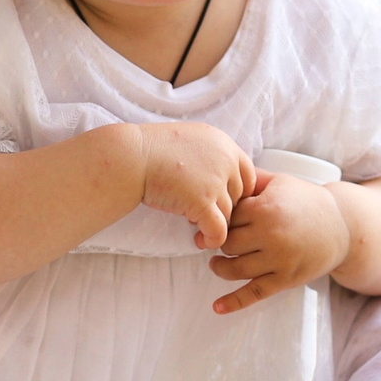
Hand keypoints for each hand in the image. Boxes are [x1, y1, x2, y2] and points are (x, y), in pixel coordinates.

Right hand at [133, 123, 256, 249]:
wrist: (131, 157)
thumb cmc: (152, 149)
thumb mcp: (189, 140)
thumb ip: (209, 154)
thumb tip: (218, 176)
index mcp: (224, 144)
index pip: (248, 175)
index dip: (237, 192)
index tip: (221, 200)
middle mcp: (226, 160)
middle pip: (240, 196)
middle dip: (223, 208)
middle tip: (203, 214)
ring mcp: (215, 181)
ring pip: (229, 215)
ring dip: (214, 223)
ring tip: (195, 226)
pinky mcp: (202, 201)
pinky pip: (219, 230)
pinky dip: (212, 239)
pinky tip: (200, 241)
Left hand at [208, 171, 351, 312]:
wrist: (343, 226)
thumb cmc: (306, 202)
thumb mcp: (279, 182)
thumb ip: (250, 179)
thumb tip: (221, 178)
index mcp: (266, 209)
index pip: (227, 218)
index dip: (221, 220)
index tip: (217, 221)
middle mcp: (271, 235)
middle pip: (227, 244)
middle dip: (220, 243)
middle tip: (216, 241)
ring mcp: (279, 260)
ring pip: (234, 269)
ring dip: (220, 267)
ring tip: (216, 263)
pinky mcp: (286, 279)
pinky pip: (254, 293)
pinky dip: (234, 302)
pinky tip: (217, 307)